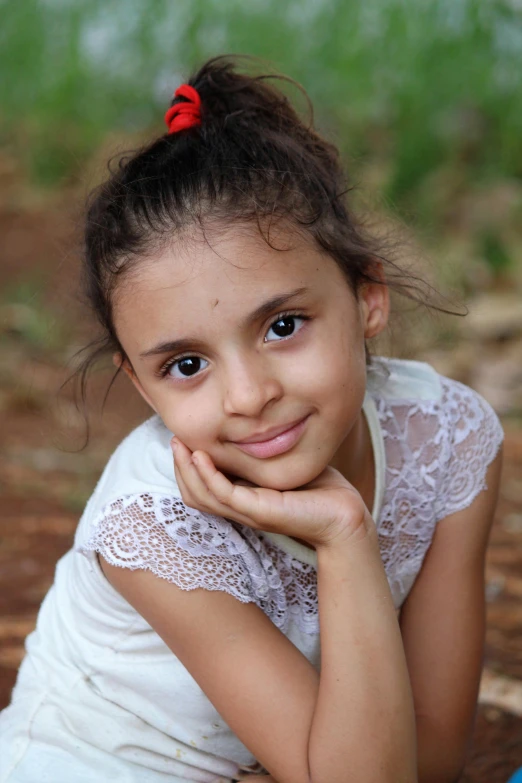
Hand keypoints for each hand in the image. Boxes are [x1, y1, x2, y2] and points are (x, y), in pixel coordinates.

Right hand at [171, 437, 373, 548]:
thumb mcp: (284, 464)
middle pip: (194, 494)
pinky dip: (208, 476)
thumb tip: (251, 424)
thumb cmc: (321, 489)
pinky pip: (224, 494)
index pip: (202, 488)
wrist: (345, 515)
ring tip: (180, 445)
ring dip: (186, 471)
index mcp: (244, 500)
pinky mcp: (260, 511)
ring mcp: (248, 513)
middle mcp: (241, 509)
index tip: (184, 439)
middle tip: (174, 439)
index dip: (187, 467)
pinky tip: (201, 455)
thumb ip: (264, 451)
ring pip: (202, 497)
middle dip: (179, 467)